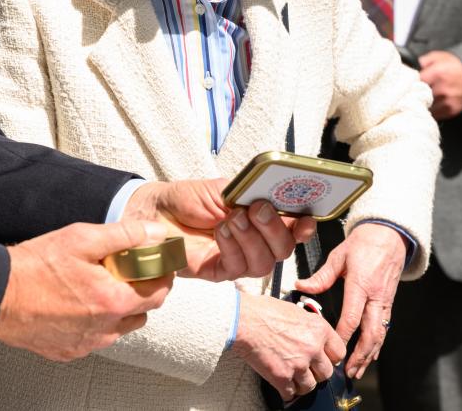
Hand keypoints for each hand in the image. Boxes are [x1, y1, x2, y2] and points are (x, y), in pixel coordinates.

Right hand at [0, 220, 172, 360]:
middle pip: (144, 311)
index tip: (152, 260)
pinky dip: (97, 321)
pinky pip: (96, 338)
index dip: (160, 272)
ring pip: (121, 326)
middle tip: (125, 268)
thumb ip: (125, 235)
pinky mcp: (69, 351)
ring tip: (99, 283)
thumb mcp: (82, 238)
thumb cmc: (36, 265)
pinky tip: (79, 302)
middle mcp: (105, 328)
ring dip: (120, 306)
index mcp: (113, 300)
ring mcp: (87, 343)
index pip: (159, 291)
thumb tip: (156, 234)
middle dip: (142, 288)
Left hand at [124, 180, 316, 281]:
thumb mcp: (223, 188)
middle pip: (283, 250)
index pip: (293, 229)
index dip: (304, 227)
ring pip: (263, 263)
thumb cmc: (190, 198)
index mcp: (262, 220)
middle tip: (257, 210)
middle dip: (274, 229)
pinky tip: (220, 232)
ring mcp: (238, 259)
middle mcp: (256, 242)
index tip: (305, 218)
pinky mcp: (218, 272)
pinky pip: (236, 268)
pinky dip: (231, 248)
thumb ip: (249, 192)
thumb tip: (273, 195)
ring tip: (231, 218)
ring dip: (250, 238)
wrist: (157, 209)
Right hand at [235, 292, 345, 402]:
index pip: (339, 352)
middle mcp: (312, 348)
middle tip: (306, 368)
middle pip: (326, 372)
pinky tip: (282, 383)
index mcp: (318, 329)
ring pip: (310, 386)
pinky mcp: (282, 376)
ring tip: (293, 378)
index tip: (324, 359)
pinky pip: (291, 393)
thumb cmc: (263, 311)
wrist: (242, 319)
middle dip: (316, 372)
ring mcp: (298, 364)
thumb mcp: (295, 311)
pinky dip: (286, 390)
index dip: (331, 357)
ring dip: (302, 383)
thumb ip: (309, 326)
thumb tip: (314, 336)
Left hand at [296, 222, 406, 378]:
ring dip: (369, 355)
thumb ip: (321, 276)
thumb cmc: (364, 244)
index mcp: (361, 284)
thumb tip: (301, 286)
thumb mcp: (339, 255)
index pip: (352, 317)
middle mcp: (376, 297)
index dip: (342, 336)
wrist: (390, 236)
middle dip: (360, 355)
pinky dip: (377, 345)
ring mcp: (385, 301)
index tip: (332, 349)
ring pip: (380, 335)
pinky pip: (384, 328)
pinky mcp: (389, 303)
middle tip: (348, 371)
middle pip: (370, 333)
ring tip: (358, 370)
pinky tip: (370, 356)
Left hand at [417, 50, 461, 119]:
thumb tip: (410, 67)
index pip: (415, 82)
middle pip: (419, 95)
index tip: (408, 83)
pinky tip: (432, 103)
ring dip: (422, 103)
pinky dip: (431, 109)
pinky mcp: (451, 111)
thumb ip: (423, 61)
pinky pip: (434, 113)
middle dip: (415, 93)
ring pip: (425, 106)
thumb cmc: (454, 66)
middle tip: (414, 91)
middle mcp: (442, 89)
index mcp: (438, 73)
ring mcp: (447, 102)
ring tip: (423, 97)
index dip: (410, 83)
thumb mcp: (439, 57)